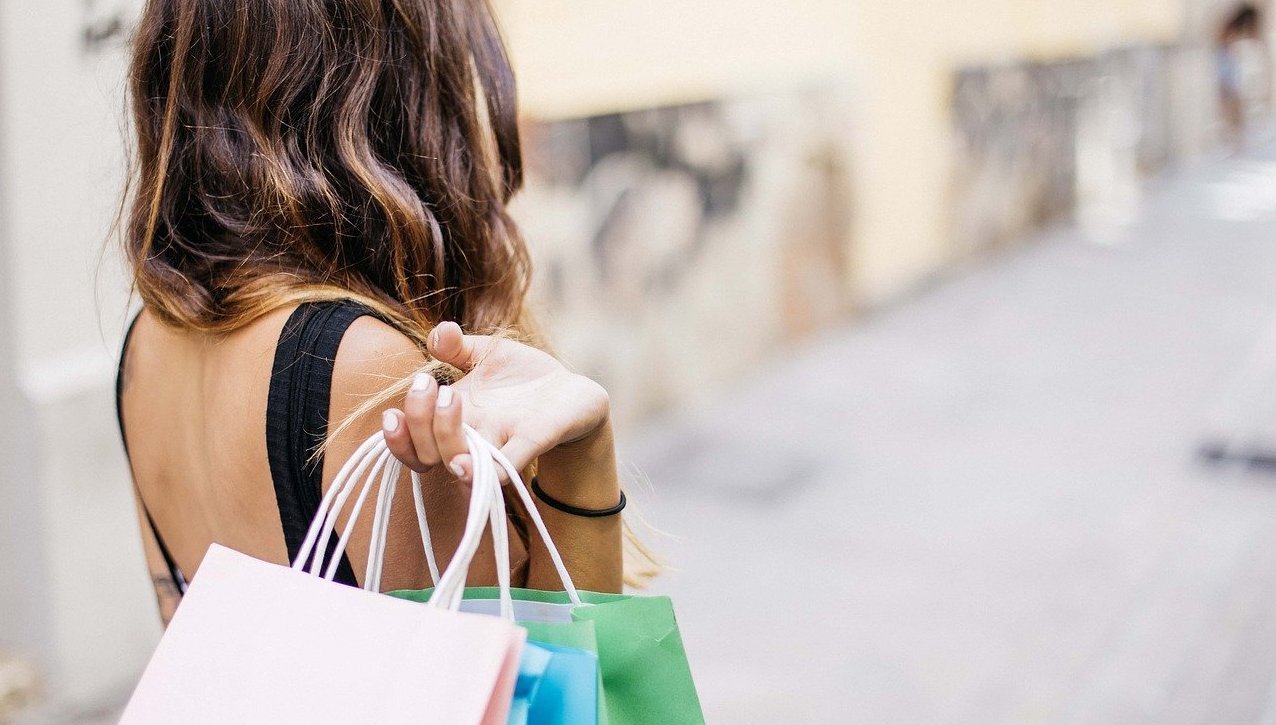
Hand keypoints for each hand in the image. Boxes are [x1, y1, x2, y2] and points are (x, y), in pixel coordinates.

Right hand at [380, 321, 610, 484]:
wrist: (572, 392)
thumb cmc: (523, 377)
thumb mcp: (488, 354)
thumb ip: (458, 346)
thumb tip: (438, 333)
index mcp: (453, 417)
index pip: (412, 441)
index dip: (396, 437)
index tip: (393, 414)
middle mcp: (471, 437)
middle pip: (427, 452)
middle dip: (419, 420)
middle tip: (432, 386)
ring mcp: (500, 443)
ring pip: (458, 461)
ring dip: (444, 436)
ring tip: (449, 398)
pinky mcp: (532, 443)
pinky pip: (504, 467)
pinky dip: (484, 471)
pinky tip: (466, 465)